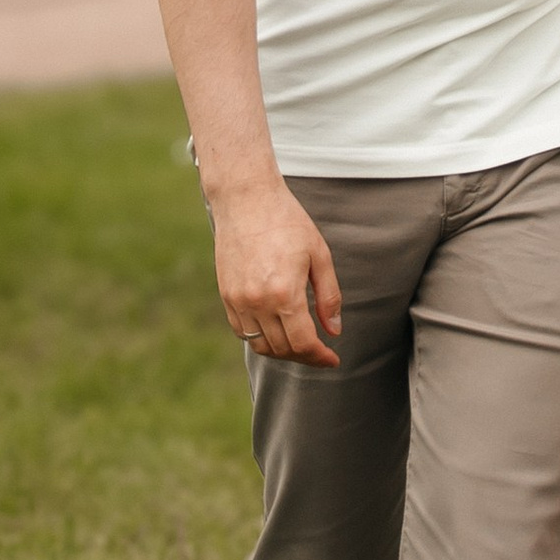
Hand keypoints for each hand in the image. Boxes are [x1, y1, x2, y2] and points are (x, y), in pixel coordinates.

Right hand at [205, 168, 343, 365]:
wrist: (247, 199)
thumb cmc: (288, 221)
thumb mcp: (319, 255)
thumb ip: (329, 296)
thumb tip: (333, 331)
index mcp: (285, 293)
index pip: (303, 343)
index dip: (320, 357)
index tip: (332, 359)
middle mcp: (258, 302)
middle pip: (283, 349)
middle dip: (305, 356)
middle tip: (320, 351)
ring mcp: (238, 300)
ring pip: (260, 345)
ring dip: (282, 351)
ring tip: (299, 343)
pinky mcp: (226, 295)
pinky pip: (242, 331)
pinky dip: (260, 338)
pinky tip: (276, 329)